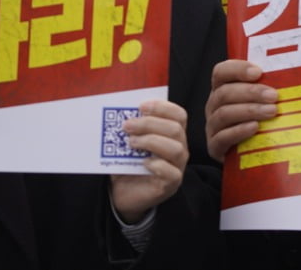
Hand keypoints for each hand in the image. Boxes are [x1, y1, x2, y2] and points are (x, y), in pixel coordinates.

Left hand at [109, 99, 188, 223]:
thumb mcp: (129, 143)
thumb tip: (120, 114)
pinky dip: (157, 165)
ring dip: (151, 142)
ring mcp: (177, 166)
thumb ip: (130, 130)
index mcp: (172, 134)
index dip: (163, 107)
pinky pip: (171, 173)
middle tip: (127, 125)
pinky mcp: (171, 184)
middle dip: (150, 124)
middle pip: (175, 129)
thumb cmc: (128, 164)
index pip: (179, 115)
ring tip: (131, 143)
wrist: (123, 193)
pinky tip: (143, 163)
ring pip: (176, 149)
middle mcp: (179, 148)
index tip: (141, 106)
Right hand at [205, 59, 276, 161]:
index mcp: (223, 88)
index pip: (221, 72)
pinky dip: (239, 131)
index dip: (238, 69)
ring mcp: (213, 126)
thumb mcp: (264, 100)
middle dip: (251, 92)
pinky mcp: (215, 147)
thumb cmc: (261, 120)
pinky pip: (222, 137)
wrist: (250, 155)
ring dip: (249, 110)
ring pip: (224, 114)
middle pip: (224, 93)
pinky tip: (255, 128)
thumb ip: (272, 85)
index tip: (258, 72)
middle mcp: (214, 105)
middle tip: (274, 96)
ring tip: (271, 112)